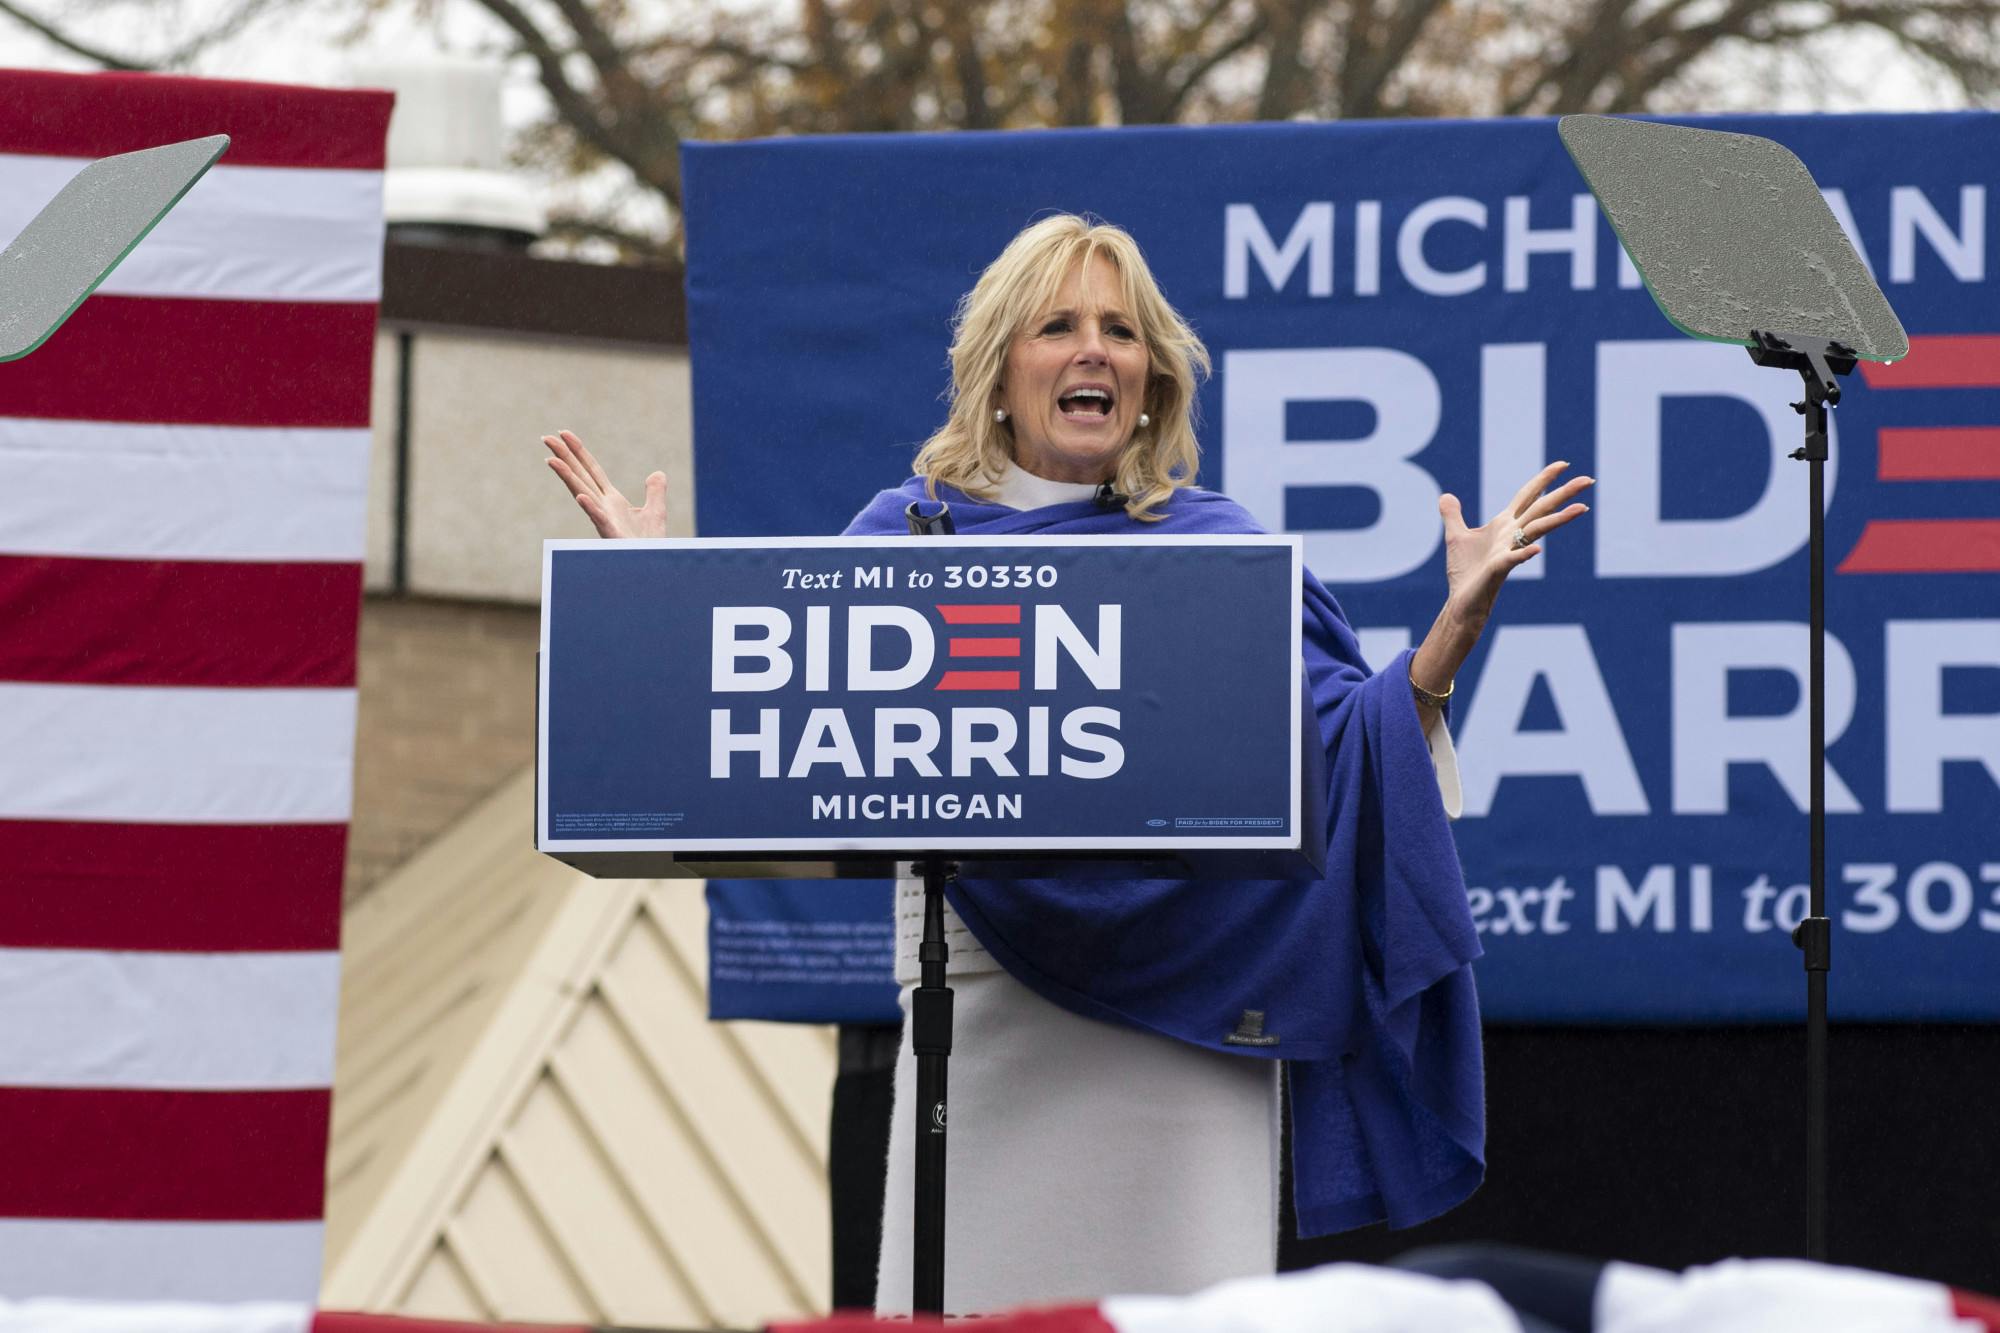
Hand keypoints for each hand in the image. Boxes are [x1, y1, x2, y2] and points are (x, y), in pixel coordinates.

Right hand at [542, 429, 666, 539]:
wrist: (655, 563)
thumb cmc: (650, 543)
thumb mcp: (656, 510)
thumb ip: (655, 491)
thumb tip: (658, 473)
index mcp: (612, 500)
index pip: (592, 470)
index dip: (579, 452)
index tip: (564, 433)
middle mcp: (603, 507)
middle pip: (580, 476)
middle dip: (564, 457)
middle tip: (546, 438)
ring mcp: (605, 520)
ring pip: (583, 494)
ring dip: (567, 477)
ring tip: (552, 460)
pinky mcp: (613, 535)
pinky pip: (600, 519)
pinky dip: (591, 507)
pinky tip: (581, 496)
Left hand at [1439, 461, 1592, 637]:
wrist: (1462, 601)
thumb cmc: (1465, 572)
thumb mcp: (1455, 536)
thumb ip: (1453, 515)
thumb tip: (1445, 495)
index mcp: (1504, 525)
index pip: (1528, 496)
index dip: (1544, 479)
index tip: (1563, 464)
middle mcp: (1511, 535)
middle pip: (1541, 508)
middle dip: (1564, 493)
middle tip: (1588, 479)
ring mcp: (1508, 551)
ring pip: (1537, 530)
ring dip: (1559, 519)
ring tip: (1582, 507)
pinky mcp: (1498, 569)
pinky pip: (1514, 559)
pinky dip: (1524, 554)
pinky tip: (1536, 550)